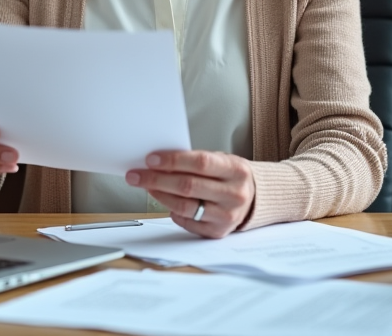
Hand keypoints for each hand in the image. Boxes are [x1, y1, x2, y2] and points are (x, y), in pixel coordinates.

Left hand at [125, 150, 254, 237]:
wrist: (254, 198)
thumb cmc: (231, 176)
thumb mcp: (222, 160)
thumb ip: (196, 161)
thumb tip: (160, 162)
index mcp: (236, 170)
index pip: (200, 163)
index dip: (172, 161)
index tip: (151, 159)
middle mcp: (234, 194)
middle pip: (188, 186)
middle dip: (157, 179)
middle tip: (137, 175)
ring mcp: (227, 215)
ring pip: (185, 206)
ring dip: (160, 195)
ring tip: (147, 187)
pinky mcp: (218, 232)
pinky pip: (188, 222)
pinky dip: (173, 211)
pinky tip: (167, 202)